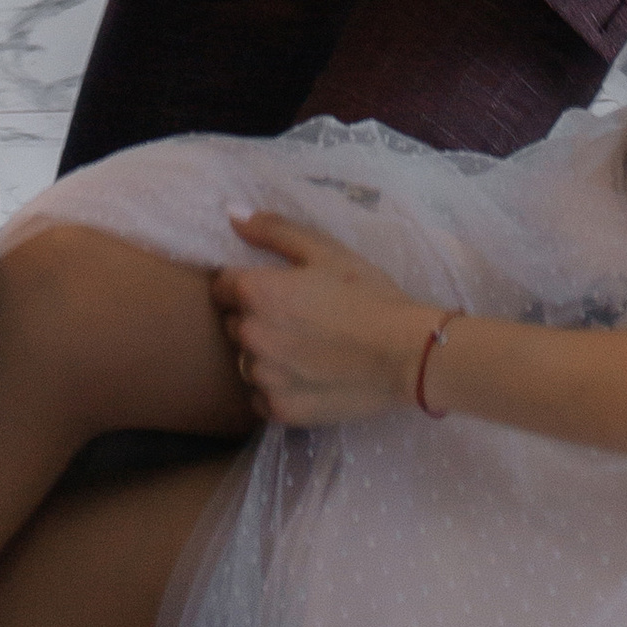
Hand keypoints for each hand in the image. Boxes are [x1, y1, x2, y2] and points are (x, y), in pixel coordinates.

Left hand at [210, 212, 430, 426]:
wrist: (407, 355)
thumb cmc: (367, 295)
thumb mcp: (325, 251)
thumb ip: (273, 230)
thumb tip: (232, 215)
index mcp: (256, 293)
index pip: (220, 285)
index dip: (243, 283)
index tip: (273, 289)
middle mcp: (250, 337)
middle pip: (234, 323)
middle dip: (255, 317)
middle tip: (297, 317)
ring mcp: (263, 379)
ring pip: (246, 360)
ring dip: (264, 353)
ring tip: (304, 349)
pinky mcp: (278, 411)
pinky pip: (259, 395)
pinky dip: (276, 386)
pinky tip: (306, 376)